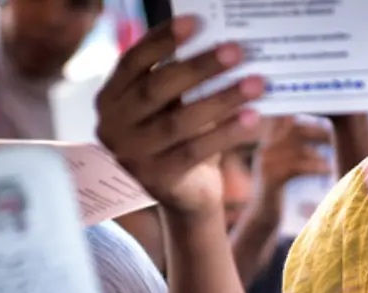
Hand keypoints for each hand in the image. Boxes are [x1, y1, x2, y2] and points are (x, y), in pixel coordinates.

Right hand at [95, 16, 265, 218]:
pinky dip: (226, 133)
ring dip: (221, 99)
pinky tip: (252, 118)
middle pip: (157, 88)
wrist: (186, 196)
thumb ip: (184, 81)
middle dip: (199, 67)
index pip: (133, 60)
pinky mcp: (156, 180)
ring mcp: (131, 155)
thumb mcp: (174, 106)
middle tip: (236, 50)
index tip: (195, 22)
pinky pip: (195, 151)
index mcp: (111, 97)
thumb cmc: (182, 137)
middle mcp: (113, 125)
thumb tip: (224, 44)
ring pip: (179, 121)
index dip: (163, 40)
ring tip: (256, 84)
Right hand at [255, 116, 332, 188]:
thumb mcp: (288, 163)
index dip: (305, 111)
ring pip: (297, 147)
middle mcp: (265, 149)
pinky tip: (328, 170)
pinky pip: (297, 167)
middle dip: (317, 129)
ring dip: (319, 149)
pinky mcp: (271, 180)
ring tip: (335, 151)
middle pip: (293, 128)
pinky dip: (315, 166)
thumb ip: (299, 145)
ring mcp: (266, 164)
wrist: (264, 217)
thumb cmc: (283, 188)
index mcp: (269, 141)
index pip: (285, 117)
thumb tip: (327, 129)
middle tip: (337, 133)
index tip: (328, 112)